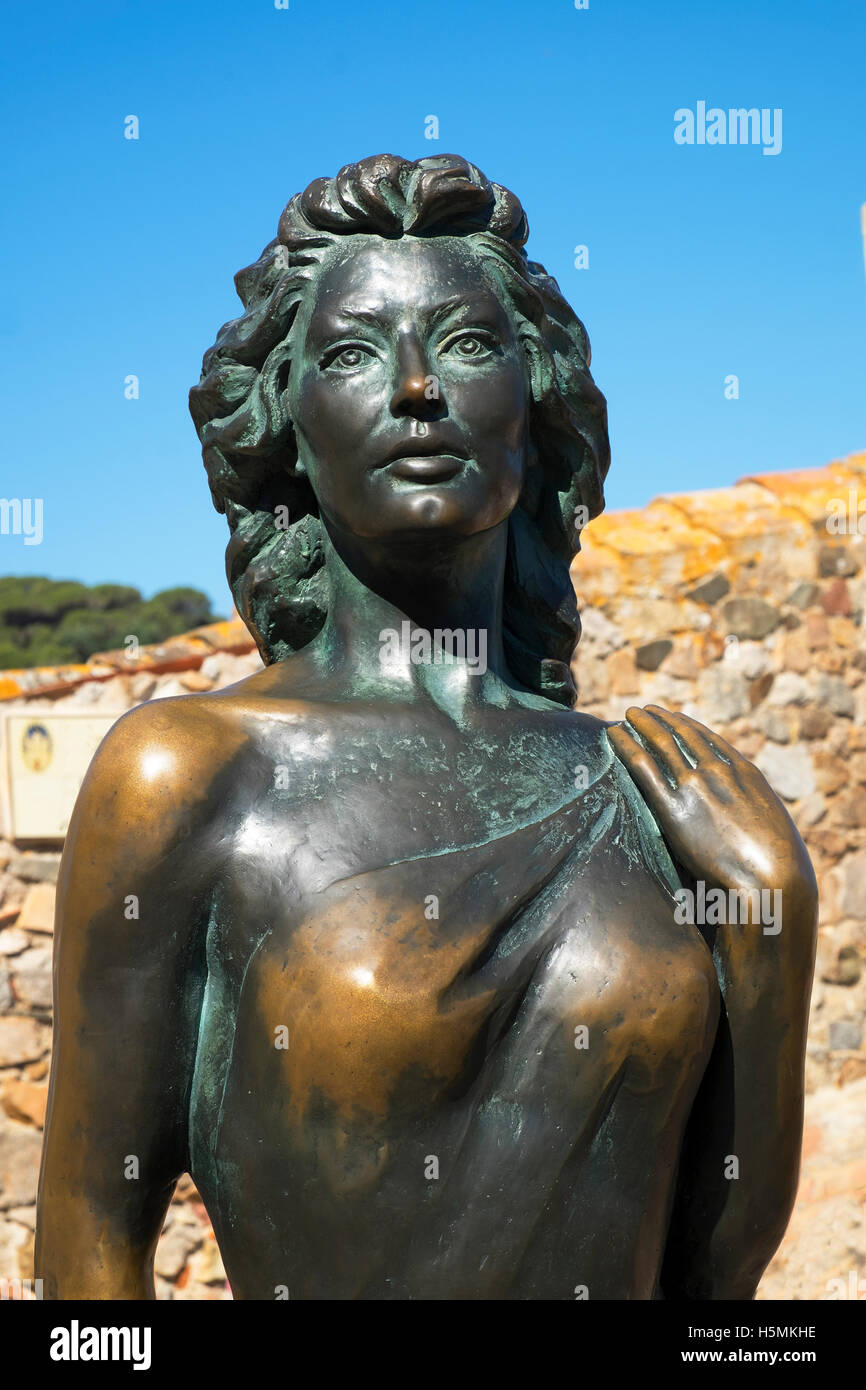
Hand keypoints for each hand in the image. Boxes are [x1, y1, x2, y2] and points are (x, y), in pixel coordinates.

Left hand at [607, 705, 816, 901]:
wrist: (772, 880)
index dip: (688, 727)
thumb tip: (748, 827)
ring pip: (661, 743)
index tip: (675, 718)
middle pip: (683, 736)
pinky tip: (614, 735)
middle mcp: (719, 772)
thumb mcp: (773, 829)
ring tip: (628, 714)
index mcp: (746, 774)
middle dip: (661, 720)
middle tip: (645, 711)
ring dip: (642, 725)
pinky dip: (626, 746)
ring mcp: (695, 787)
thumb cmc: (781, 869)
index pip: (710, 741)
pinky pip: (642, 766)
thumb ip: (754, 816)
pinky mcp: (672, 808)